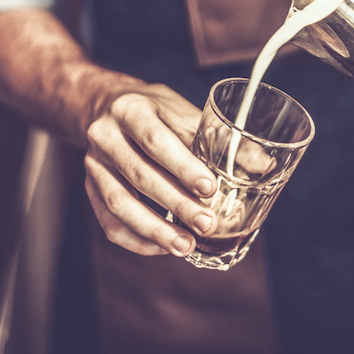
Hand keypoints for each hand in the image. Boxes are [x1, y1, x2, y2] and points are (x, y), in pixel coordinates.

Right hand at [84, 84, 217, 256]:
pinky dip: (136, 238)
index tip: (210, 188)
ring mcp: (93, 164)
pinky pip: (108, 221)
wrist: (106, 106)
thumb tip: (265, 165)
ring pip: (119, 203)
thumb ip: (220, 138)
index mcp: (132, 110)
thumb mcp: (184, 111)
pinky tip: (162, 247)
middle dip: (176, 204)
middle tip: (207, 224)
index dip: (183, 167)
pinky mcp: (89, 187)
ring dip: (154, 229)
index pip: (156, 142)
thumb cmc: (155, 111)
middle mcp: (105, 135)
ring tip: (185, 246)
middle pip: (140, 175)